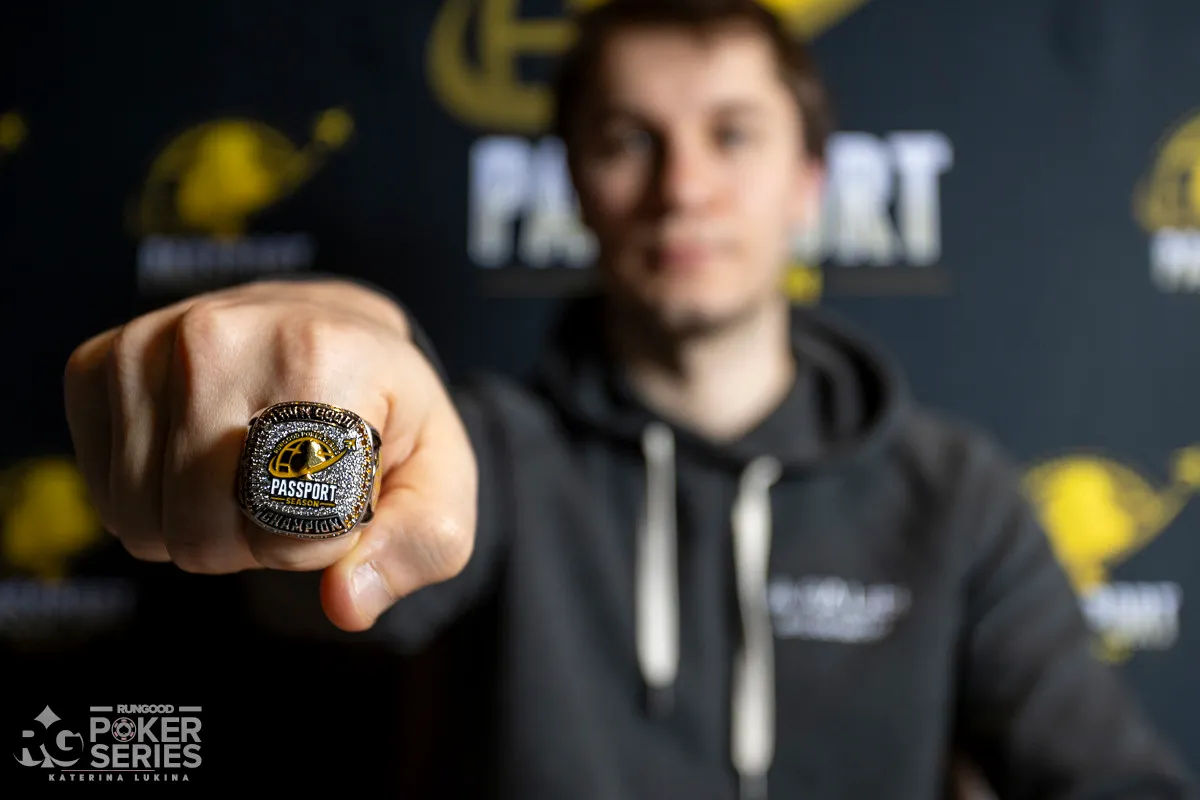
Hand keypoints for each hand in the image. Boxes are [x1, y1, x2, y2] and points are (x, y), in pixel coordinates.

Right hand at [63, 279, 476, 631]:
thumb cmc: (385, 413)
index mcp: (322, 353)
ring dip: (207, 528)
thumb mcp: (440, 477)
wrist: (332, 329)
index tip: (347, 488)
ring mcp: (147, 344)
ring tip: (251, 469)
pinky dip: (158, 506)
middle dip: (261, 540)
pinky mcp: (96, 364)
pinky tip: (201, 458)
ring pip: (149, 528)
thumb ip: (420, 546)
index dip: (329, 538)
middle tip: (296, 484)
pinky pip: (110, 504)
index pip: (299, 522)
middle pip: (207, 536)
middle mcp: (220, 337)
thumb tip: (348, 603)